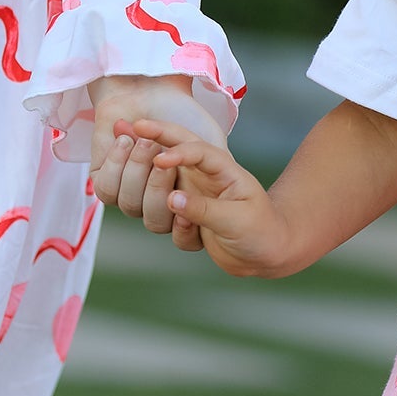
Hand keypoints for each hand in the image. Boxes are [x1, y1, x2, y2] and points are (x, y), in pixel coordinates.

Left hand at [87, 75, 226, 249]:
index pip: (184, 232)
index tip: (185, 199)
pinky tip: (124, 139)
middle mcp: (157, 199)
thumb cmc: (183, 113)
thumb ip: (215, 172)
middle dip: (157, 188)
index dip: (184, 225)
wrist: (150, 86)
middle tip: (161, 156)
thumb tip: (208, 205)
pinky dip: (116, 163)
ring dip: (137, 170)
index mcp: (185, 196)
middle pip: (154, 222)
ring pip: (130, 205)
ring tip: (144, 140)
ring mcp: (130, 191)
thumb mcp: (211, 142)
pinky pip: (107, 189)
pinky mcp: (104, 178)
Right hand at [129, 117, 286, 277]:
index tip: (152, 149)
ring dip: (155, 193)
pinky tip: (193, 233)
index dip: (170, 141)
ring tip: (171, 203)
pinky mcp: (186, 221)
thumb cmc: (262, 229)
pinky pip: (167, 223)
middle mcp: (202, 179)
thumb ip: (203, 208)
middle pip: (168, 155)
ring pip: (158, 190)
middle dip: (146, 150)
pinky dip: (177, 228)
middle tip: (128, 144)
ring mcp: (192, 199)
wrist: (268, 254)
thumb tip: (171, 199)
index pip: (193, 147)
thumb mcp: (237, 219)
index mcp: (221, 168)